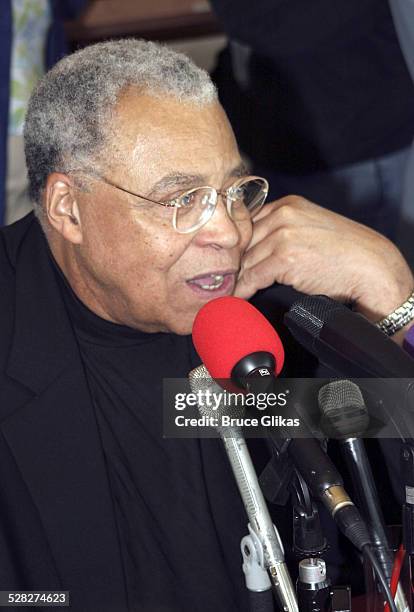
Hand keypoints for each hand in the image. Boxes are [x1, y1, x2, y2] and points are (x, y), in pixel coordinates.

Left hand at [235, 196, 413, 323]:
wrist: (370, 266)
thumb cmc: (344, 252)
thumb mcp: (311, 228)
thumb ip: (284, 231)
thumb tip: (256, 251)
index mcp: (288, 205)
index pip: (247, 223)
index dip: (236, 245)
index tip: (226, 261)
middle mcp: (283, 215)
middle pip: (242, 242)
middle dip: (232, 263)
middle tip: (220, 280)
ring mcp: (283, 235)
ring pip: (245, 261)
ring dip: (235, 279)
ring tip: (225, 292)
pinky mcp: (285, 258)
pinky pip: (252, 277)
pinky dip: (243, 291)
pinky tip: (239, 298)